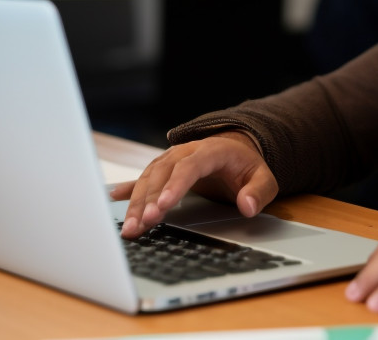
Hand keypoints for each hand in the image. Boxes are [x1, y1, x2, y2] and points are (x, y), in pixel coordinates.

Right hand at [109, 131, 277, 238]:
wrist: (236, 150)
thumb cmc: (247, 167)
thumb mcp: (264, 178)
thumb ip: (258, 191)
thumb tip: (247, 206)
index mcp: (211, 150)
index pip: (190, 166)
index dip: (175, 185)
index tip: (165, 206)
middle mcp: (185, 151)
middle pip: (162, 172)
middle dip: (150, 198)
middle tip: (143, 223)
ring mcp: (171, 159)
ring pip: (148, 177)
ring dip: (137, 202)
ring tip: (130, 228)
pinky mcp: (162, 169)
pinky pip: (142, 178)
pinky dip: (128, 189)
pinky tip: (113, 198)